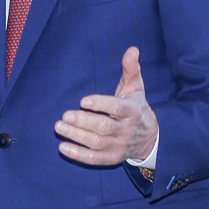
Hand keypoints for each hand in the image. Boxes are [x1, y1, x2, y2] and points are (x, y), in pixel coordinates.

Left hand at [56, 47, 158, 165]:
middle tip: (65, 115)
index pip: (116, 108)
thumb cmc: (136, 107)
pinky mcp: (111, 158)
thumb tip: (132, 49)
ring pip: (96, 143)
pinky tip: (62, 147)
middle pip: (104, 127)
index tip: (83, 101)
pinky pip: (94, 159)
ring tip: (59, 127)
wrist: (150, 139)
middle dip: (84, 122)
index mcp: (131, 111)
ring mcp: (118, 146)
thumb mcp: (136, 88)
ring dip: (76, 136)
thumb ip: (131, 69)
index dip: (100, 105)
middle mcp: (125, 130)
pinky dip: (78, 155)